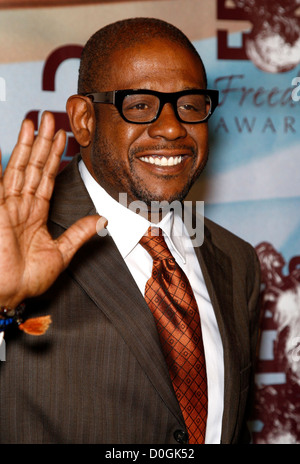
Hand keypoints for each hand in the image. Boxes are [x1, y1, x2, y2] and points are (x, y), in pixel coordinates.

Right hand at [0, 111, 105, 307]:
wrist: (10, 295)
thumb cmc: (28, 279)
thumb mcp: (61, 254)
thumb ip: (80, 233)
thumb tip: (102, 219)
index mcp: (36, 214)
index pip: (47, 178)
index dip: (54, 158)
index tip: (62, 138)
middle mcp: (22, 206)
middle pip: (34, 168)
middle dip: (42, 143)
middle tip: (50, 118)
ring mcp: (8, 207)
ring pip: (20, 169)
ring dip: (28, 146)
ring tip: (34, 123)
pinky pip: (4, 183)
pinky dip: (9, 164)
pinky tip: (12, 146)